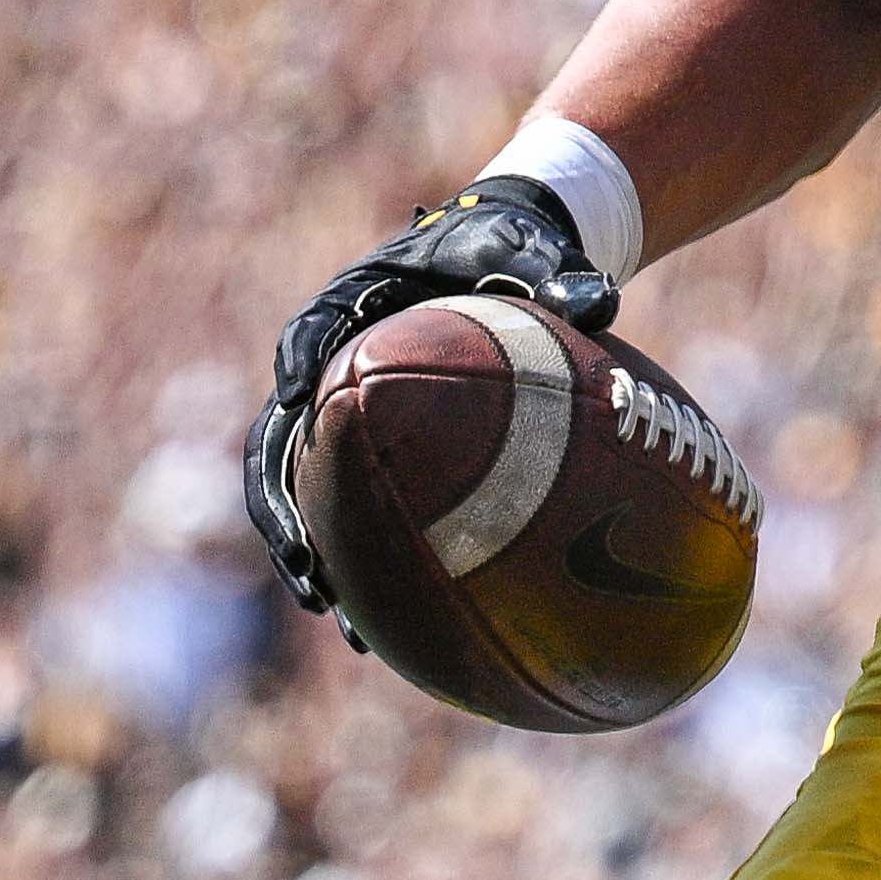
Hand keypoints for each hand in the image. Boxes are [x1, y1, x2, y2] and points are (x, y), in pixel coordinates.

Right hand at [245, 176, 623, 627]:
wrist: (501, 263)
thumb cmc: (506, 256)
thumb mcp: (530, 256)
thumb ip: (556, 278)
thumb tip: (602, 301)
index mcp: (352, 308)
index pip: (306, 336)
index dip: (295, 365)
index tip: (293, 396)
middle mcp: (331, 369)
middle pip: (278, 440)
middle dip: (281, 504)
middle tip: (305, 560)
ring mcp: (340, 417)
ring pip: (300, 490)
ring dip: (306, 549)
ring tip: (332, 609)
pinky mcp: (364, 452)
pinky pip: (348, 510)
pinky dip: (359, 560)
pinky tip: (383, 623)